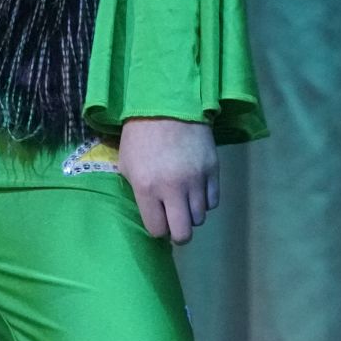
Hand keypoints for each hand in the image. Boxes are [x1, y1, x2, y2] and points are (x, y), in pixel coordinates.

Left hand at [119, 118, 219, 244]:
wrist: (168, 106)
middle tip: (175, 224)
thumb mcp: (127, 166)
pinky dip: (205, 200)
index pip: (157, 230)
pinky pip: (213, 200)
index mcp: (147, 188)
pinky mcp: (213, 170)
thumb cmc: (140, 137)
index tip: (157, 221)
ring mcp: (196, 180)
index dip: (157, 229)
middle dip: (178, 234)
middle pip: (183, 233)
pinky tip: (197, 190)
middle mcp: (173, 189)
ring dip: (191, 214)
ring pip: (200, 218)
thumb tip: (152, 215)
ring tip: (184, 201)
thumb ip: (138, 194)